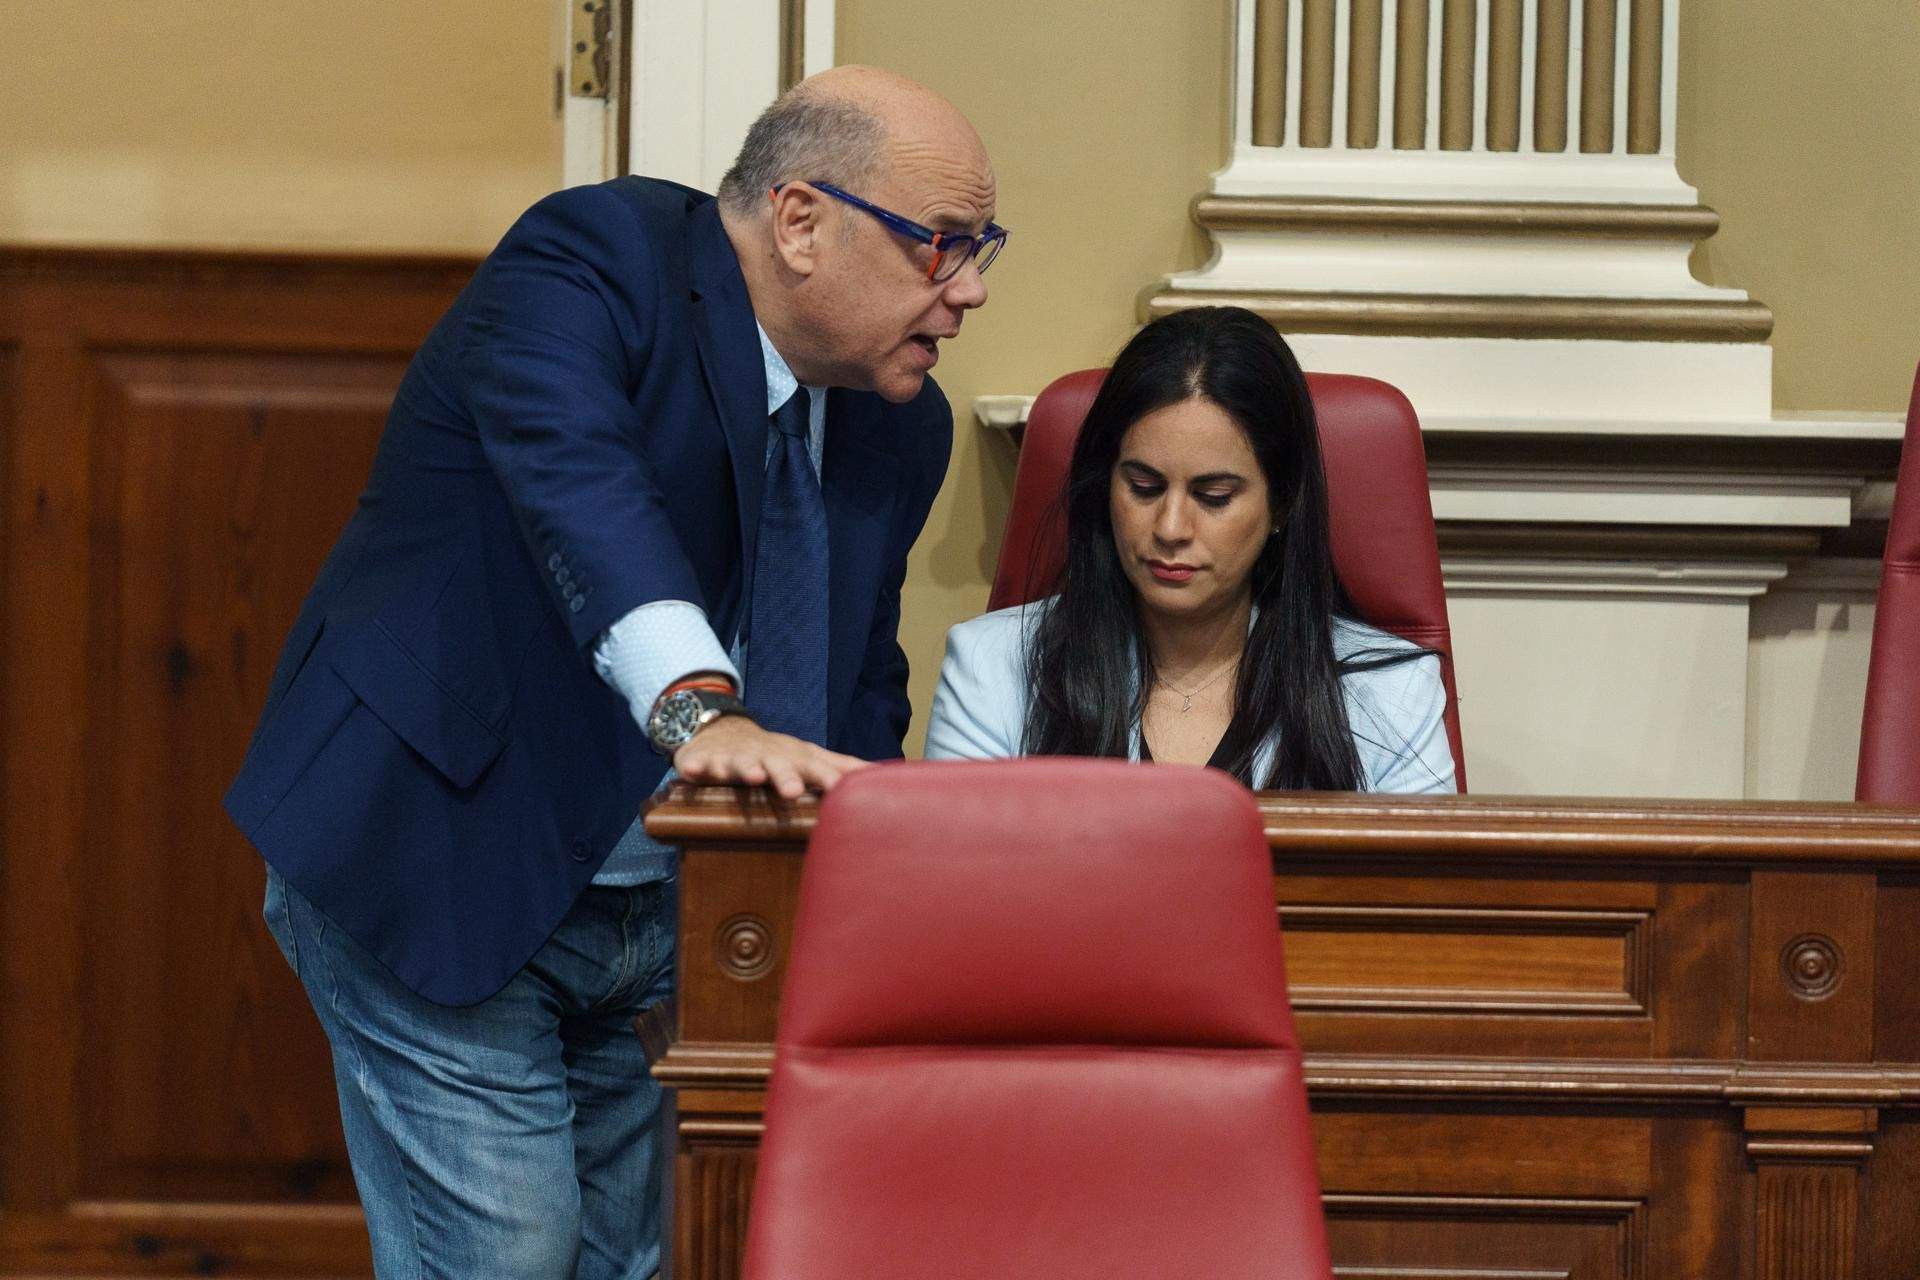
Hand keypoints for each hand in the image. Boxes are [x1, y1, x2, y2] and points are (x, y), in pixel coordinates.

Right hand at [672, 715, 867, 798]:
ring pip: (742, 763)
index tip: (850, 792)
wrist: (723, 731)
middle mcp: (769, 756)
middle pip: (781, 765)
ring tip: (750, 777)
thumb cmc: (777, 753)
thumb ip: (844, 768)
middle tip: (793, 792)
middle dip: (787, 777)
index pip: (819, 768)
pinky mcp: (705, 760)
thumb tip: (887, 775)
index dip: (832, 779)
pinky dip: (695, 766)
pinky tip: (691, 772)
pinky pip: (698, 764)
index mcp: (796, 759)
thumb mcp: (810, 758)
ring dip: (746, 769)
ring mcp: (737, 757)